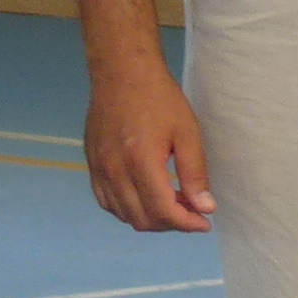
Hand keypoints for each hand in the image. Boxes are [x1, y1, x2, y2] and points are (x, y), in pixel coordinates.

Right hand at [83, 65, 214, 232]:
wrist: (122, 73)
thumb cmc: (160, 98)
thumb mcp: (188, 133)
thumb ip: (195, 174)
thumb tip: (205, 208)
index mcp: (140, 161)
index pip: (162, 211)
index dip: (186, 224)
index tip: (205, 223)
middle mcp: (114, 170)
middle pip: (142, 219)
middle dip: (171, 224)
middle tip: (193, 211)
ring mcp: (99, 168)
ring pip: (123, 214)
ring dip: (150, 218)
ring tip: (174, 203)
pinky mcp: (92, 164)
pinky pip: (106, 201)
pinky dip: (128, 209)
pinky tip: (148, 198)